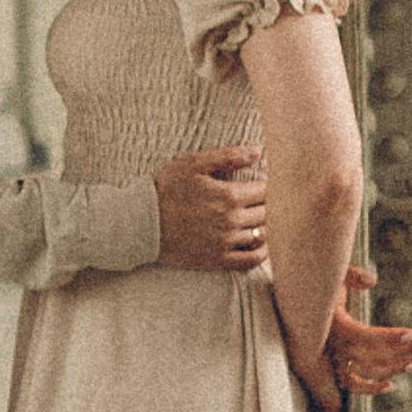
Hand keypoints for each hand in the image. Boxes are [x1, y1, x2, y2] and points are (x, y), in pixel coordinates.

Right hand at [153, 147, 269, 271]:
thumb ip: (228, 156)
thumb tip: (258, 151)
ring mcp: (225, 242)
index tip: (266, 183)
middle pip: (267, 212)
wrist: (141, 222)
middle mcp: (232, 221)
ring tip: (263, 218)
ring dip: (267, 226)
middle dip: (270, 205)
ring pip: (263, 235)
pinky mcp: (218, 259)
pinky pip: (251, 260)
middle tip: (267, 200)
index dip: (270, 185)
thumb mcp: (193, 164)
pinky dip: (262, 253)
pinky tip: (261, 244)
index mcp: (229, 195)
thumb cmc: (166, 188)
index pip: (266, 191)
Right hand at [326, 266, 411, 403]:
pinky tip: (392, 386)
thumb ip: (351, 274)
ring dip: (395, 368)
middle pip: (371, 354)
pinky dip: (371, 389)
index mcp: (333, 323)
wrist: (305, 301)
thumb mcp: (335, 275)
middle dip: (402, 349)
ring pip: (367, 370)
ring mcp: (335, 357)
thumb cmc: (322, 286)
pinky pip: (352, 384)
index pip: (363, 335)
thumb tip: (372, 281)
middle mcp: (333, 344)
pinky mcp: (338, 365)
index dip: (389, 337)